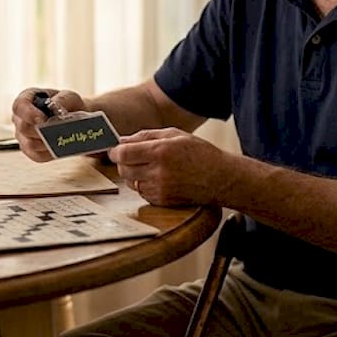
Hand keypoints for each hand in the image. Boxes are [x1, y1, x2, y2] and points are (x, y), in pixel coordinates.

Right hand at [10, 87, 86, 162]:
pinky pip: (37, 156)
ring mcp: (22, 135)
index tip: (43, 119)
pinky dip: (50, 153)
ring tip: (61, 138)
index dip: (29, 113)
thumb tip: (56, 107)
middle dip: (41, 130)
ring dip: (47, 142)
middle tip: (57, 130)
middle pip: (23, 127)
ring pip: (29, 144)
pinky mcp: (29, 150)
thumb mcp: (69, 96)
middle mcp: (20, 118)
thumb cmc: (68, 105)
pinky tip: (59, 147)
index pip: (19, 106)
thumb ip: (63, 100)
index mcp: (26, 99)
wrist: (74, 120)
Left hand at [107, 128, 232, 206]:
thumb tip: (122, 140)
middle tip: (133, 157)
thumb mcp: (175, 135)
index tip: (115, 150)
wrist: (221, 178)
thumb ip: (146, 136)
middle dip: (124, 162)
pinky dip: (144, 185)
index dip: (115, 151)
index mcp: (161, 152)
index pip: (123, 153)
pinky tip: (159, 178)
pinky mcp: (163, 201)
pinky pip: (142, 193)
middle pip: (123, 169)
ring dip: (134, 175)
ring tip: (150, 167)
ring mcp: (160, 189)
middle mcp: (158, 172)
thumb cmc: (199, 153)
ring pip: (131, 182)